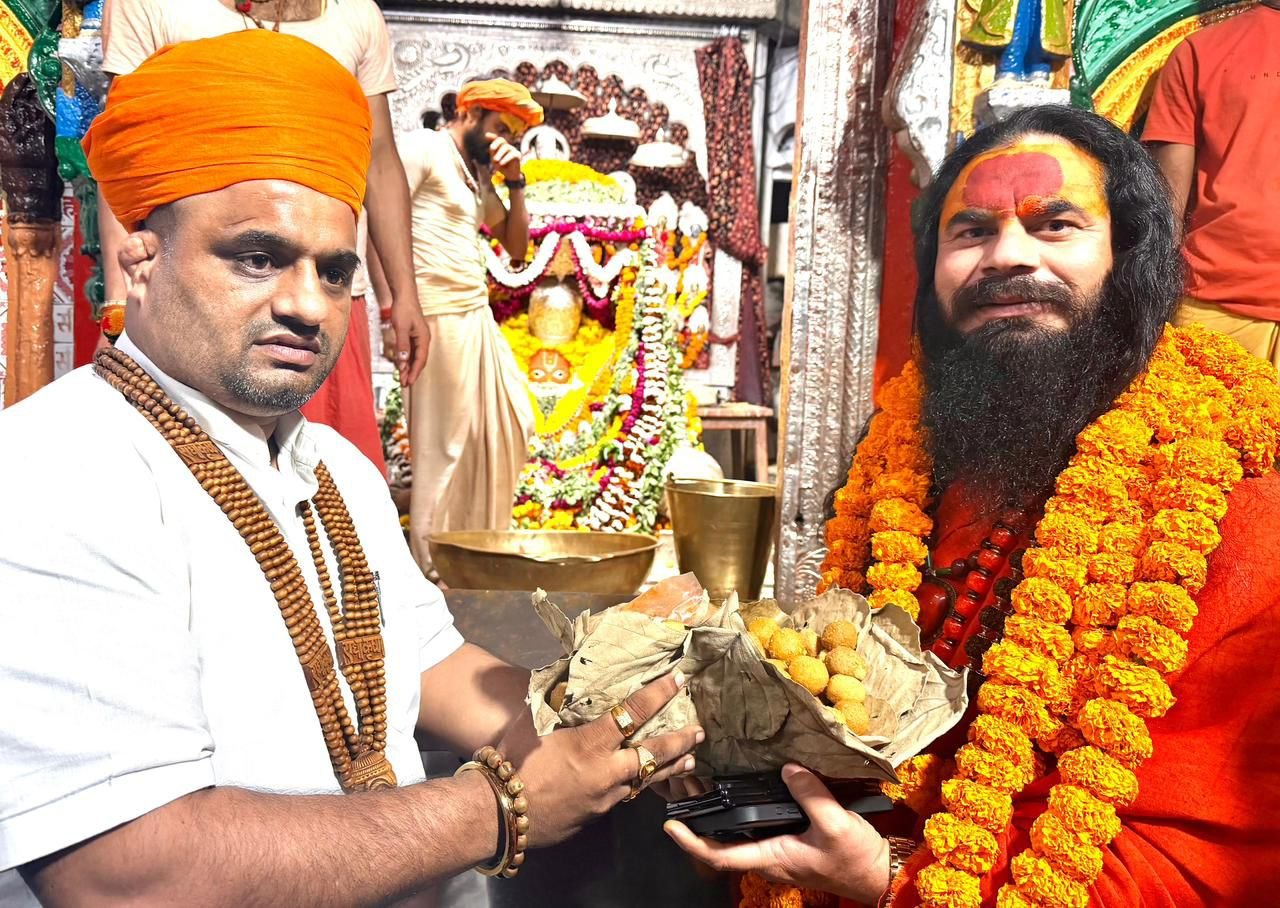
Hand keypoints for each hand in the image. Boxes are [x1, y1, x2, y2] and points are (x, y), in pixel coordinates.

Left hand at [385, 300, 429, 385]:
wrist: (404, 295)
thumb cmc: (404, 309)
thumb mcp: (401, 327)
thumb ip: (402, 344)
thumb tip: (402, 361)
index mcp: (424, 338)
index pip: (421, 359)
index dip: (415, 372)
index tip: (409, 382)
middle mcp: (423, 339)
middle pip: (419, 360)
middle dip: (412, 373)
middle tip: (404, 384)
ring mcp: (418, 338)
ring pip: (414, 357)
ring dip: (408, 367)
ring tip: (402, 378)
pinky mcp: (412, 336)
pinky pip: (410, 351)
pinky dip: (406, 360)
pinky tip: (401, 366)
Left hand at [486, 132, 523, 182]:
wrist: (510, 176)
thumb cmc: (502, 167)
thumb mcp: (494, 160)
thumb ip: (493, 152)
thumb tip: (491, 147)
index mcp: (501, 146)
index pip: (497, 139)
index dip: (492, 136)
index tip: (486, 136)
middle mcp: (507, 146)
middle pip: (501, 140)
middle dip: (495, 144)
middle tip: (492, 151)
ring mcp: (513, 149)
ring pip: (506, 147)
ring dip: (499, 154)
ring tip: (496, 161)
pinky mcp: (518, 155)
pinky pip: (511, 154)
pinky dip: (505, 158)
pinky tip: (501, 163)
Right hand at [499, 671, 703, 848]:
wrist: (496, 813)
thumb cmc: (512, 761)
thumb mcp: (533, 720)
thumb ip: (556, 701)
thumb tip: (568, 678)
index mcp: (590, 743)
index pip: (633, 713)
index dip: (659, 693)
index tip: (678, 679)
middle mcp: (605, 772)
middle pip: (654, 755)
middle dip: (679, 741)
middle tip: (698, 731)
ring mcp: (603, 798)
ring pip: (646, 782)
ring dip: (670, 769)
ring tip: (690, 760)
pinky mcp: (596, 816)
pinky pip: (625, 798)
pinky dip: (640, 788)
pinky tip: (645, 783)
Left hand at [664, 764, 890, 903]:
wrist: (876, 871)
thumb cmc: (855, 858)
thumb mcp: (836, 824)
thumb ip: (810, 795)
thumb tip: (787, 768)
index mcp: (772, 857)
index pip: (720, 856)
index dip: (692, 842)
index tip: (671, 826)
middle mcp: (768, 856)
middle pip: (722, 842)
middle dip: (698, 819)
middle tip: (680, 788)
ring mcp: (777, 849)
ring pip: (736, 833)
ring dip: (716, 812)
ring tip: (700, 782)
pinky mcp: (788, 839)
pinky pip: (755, 825)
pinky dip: (740, 808)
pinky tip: (738, 788)